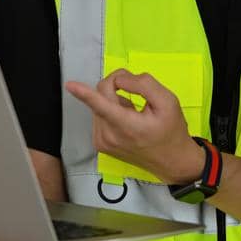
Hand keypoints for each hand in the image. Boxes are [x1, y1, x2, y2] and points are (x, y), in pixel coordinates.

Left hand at [65, 69, 201, 183]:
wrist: (171, 160)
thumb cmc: (171, 130)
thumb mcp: (167, 102)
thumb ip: (144, 85)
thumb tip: (121, 79)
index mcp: (126, 126)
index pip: (101, 105)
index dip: (84, 93)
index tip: (69, 85)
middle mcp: (109, 135)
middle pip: (101, 94)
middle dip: (117, 85)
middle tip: (137, 89)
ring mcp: (102, 141)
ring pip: (99, 103)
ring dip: (115, 100)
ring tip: (135, 113)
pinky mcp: (99, 143)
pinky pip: (100, 115)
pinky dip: (111, 112)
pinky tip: (127, 121)